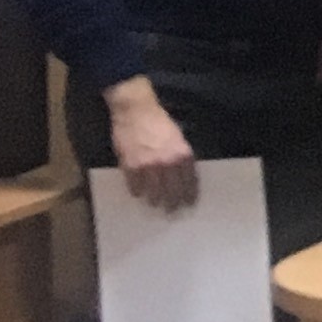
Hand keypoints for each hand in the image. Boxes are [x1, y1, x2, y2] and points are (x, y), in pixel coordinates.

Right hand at [100, 76, 197, 211]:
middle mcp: (168, 163)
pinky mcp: (131, 166)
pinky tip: (138, 193)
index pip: (190, 182)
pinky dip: (137, 191)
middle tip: (172, 211)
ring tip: (155, 204)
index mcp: (183, 155)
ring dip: (155, 201)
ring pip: (154, 193)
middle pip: (173, 191)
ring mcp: (149, 166)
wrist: (136, 111)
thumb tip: (183, 175)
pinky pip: (135, 186)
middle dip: (173, 203)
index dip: (189, 195)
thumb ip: (181, 157)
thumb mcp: (179, 138)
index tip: (189, 204)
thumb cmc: (159, 122)